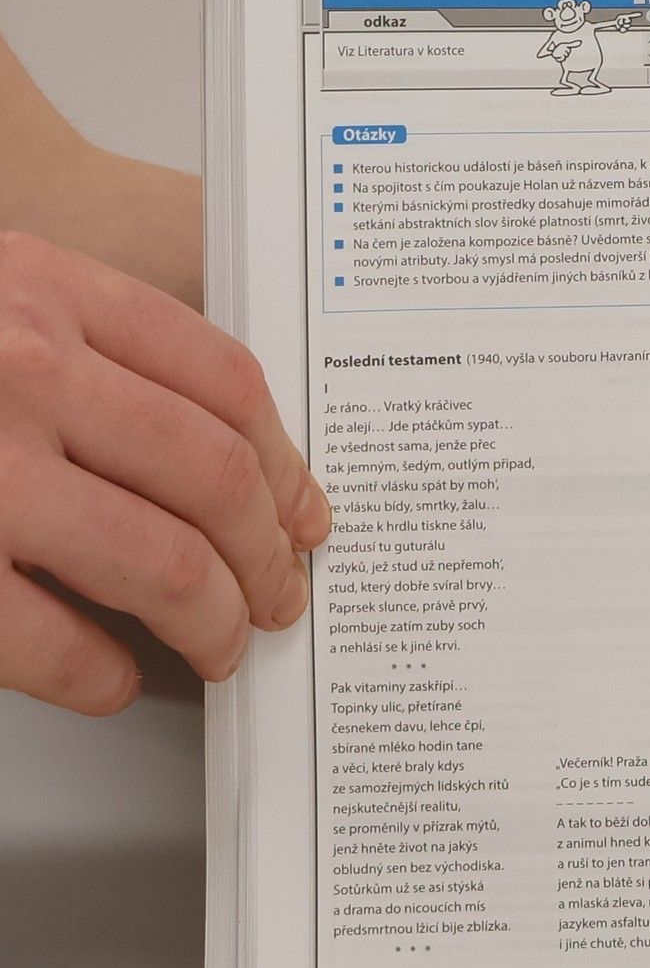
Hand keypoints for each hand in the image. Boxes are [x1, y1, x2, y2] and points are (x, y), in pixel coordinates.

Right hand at [0, 232, 329, 714]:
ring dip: (212, 623)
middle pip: (213, 478)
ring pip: (165, 563)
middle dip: (266, 555)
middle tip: (276, 596)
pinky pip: (55, 641)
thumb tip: (211, 452)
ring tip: (218, 647)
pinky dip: (102, 675)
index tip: (303, 510)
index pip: (223, 380)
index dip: (283, 462)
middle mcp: (19, 367)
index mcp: (41, 289)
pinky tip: (108, 679)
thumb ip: (79, 343)